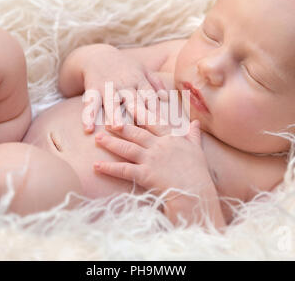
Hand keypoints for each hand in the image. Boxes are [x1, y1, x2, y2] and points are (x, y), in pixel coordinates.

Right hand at [81, 46, 166, 132]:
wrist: (97, 55)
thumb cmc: (125, 67)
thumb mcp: (142, 70)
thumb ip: (155, 83)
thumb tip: (166, 97)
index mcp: (139, 80)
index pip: (150, 97)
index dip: (157, 110)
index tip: (164, 126)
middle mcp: (124, 84)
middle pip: (133, 100)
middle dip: (139, 113)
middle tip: (146, 128)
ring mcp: (107, 86)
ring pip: (111, 102)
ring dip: (114, 114)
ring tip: (116, 127)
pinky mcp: (92, 89)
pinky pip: (90, 103)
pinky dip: (88, 116)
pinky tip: (88, 129)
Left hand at [93, 120, 224, 226]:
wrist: (195, 191)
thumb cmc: (198, 172)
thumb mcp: (196, 149)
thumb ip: (193, 135)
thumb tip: (196, 123)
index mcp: (171, 138)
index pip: (153, 121)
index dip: (141, 112)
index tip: (130, 103)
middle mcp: (158, 145)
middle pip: (135, 132)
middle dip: (119, 125)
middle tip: (105, 119)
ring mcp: (150, 159)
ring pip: (127, 148)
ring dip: (110, 143)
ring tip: (97, 138)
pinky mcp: (144, 174)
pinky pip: (123, 170)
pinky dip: (109, 168)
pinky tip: (97, 165)